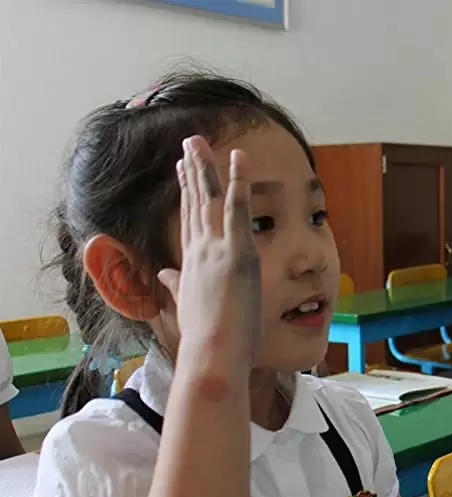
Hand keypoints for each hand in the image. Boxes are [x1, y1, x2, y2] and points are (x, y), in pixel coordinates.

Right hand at [157, 136, 260, 364]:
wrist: (213, 356)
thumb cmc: (207, 343)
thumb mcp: (190, 309)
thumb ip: (178, 288)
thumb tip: (166, 277)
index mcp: (192, 266)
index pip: (190, 222)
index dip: (186, 194)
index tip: (182, 172)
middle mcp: (199, 252)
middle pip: (195, 203)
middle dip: (191, 171)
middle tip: (188, 144)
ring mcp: (216, 250)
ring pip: (210, 199)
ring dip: (205, 167)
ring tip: (200, 141)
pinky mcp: (236, 253)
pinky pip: (238, 209)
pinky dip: (239, 182)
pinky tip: (240, 157)